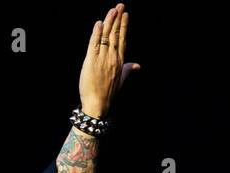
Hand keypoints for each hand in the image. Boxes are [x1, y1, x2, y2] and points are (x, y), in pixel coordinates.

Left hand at [78, 3, 139, 117]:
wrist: (97, 104)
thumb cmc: (108, 93)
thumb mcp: (121, 80)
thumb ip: (128, 70)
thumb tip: (138, 65)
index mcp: (120, 61)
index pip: (122, 39)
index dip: (124, 26)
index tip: (125, 14)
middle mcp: (112, 58)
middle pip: (116, 34)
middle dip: (118, 19)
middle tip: (120, 5)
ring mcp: (102, 59)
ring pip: (106, 37)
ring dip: (109, 22)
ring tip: (112, 10)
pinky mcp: (91, 61)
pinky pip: (94, 44)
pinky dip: (96, 33)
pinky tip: (99, 23)